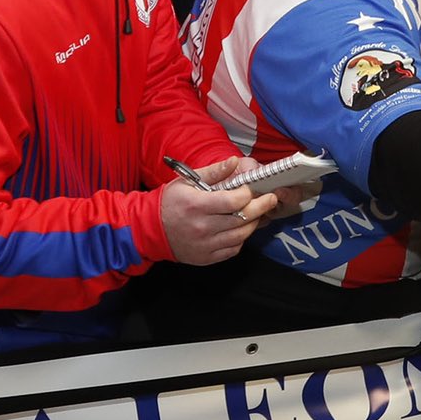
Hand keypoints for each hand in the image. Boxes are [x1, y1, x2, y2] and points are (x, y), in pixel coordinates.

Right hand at [159, 154, 278, 264]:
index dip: (247, 194)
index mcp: (196, 205)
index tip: (251, 188)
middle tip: (270, 199)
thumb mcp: (186, 181)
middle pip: (242, 219)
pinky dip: (241, 238)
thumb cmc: (169, 203)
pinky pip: (233, 249)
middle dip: (261, 207)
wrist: (150, 230)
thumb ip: (213, 172)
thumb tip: (234, 162)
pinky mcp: (206, 257)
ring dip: (254, 223)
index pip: (233, 201)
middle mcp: (201, 227)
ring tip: (258, 213)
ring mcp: (204, 244)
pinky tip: (242, 228)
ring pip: (241, 235)